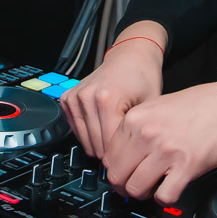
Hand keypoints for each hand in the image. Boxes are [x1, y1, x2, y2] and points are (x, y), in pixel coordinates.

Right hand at [58, 35, 163, 160]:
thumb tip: (132, 160)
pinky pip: (76, 130)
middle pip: (96, 145)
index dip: (123, 157)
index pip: (110, 146)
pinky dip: (88, 134)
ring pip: (85, 141)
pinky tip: (102, 128)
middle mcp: (87, 98)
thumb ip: (139, 133)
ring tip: (115, 140)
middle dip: (111, 154)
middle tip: (125, 152)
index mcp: (107, 99)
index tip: (130, 161)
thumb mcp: (149, 107)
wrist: (130, 56)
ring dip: (99, 145)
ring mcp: (75, 97)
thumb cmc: (142, 78)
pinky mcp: (67, 99)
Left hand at [101, 83, 216, 203]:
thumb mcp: (158, 107)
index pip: (108, 156)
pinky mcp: (186, 167)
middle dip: (125, 185)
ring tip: (154, 187)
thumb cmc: (201, 105)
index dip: (116, 169)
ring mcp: (166, 151)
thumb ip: (137, 129)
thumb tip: (123, 155)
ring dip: (144, 193)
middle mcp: (147, 134)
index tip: (124, 173)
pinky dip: (166, 197)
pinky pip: (164, 196)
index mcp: (136, 118)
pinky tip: (172, 187)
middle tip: (136, 185)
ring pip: (136, 189)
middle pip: (117, 176)